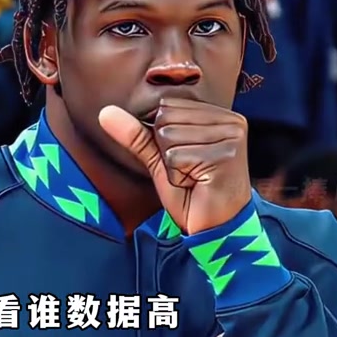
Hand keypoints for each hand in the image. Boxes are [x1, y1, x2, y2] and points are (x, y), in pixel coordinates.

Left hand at [98, 98, 251, 234]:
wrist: (215, 229)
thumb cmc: (193, 194)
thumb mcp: (161, 160)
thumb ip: (137, 134)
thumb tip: (105, 112)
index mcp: (219, 115)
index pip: (166, 107)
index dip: (164, 139)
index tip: (186, 160)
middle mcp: (231, 121)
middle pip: (166, 120)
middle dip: (167, 152)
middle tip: (190, 173)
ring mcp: (231, 137)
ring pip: (168, 138)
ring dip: (173, 167)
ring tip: (195, 179)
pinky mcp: (225, 156)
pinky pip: (175, 157)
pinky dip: (178, 177)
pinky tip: (198, 186)